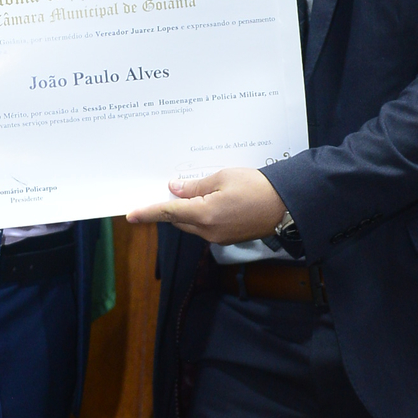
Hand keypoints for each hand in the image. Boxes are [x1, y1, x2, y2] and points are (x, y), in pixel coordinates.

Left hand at [127, 167, 286, 242]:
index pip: (169, 213)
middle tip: (170, 190)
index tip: (131, 215)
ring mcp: (218, 238)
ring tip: (196, 192)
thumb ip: (195, 187)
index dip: (148, 213)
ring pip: (191, 225)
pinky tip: (211, 201)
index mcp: (205, 214)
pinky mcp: (227, 239)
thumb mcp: (223, 178)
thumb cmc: (258, 187)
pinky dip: (202, 216)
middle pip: (179, 220)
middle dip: (171, 208)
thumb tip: (175, 190)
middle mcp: (208, 231)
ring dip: (188, 211)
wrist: (287, 205)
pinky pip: (205, 228)